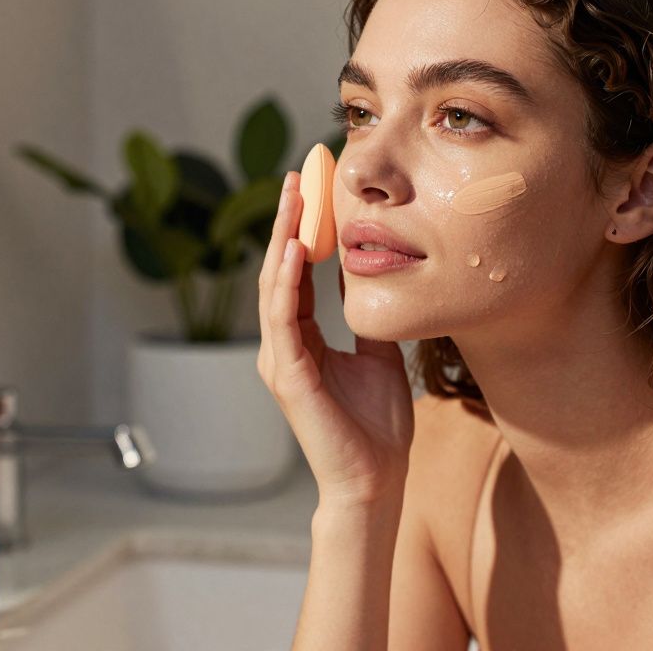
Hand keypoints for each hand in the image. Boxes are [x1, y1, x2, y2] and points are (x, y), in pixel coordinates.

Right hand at [257, 171, 414, 509]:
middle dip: (289, 220)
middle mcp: (282, 345)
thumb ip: (365, 315)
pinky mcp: (286, 376)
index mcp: (301, 339)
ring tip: (294, 196)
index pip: (297, 272)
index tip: (316, 187)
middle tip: (300, 174)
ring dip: (283, 238)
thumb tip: (369, 272)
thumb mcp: (378, 354)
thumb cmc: (376, 425)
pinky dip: (285, 281)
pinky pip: (281, 319)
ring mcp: (279, 360)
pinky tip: (294, 248)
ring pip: (274, 286)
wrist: (375, 479)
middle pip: (279, 269)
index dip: (305, 229)